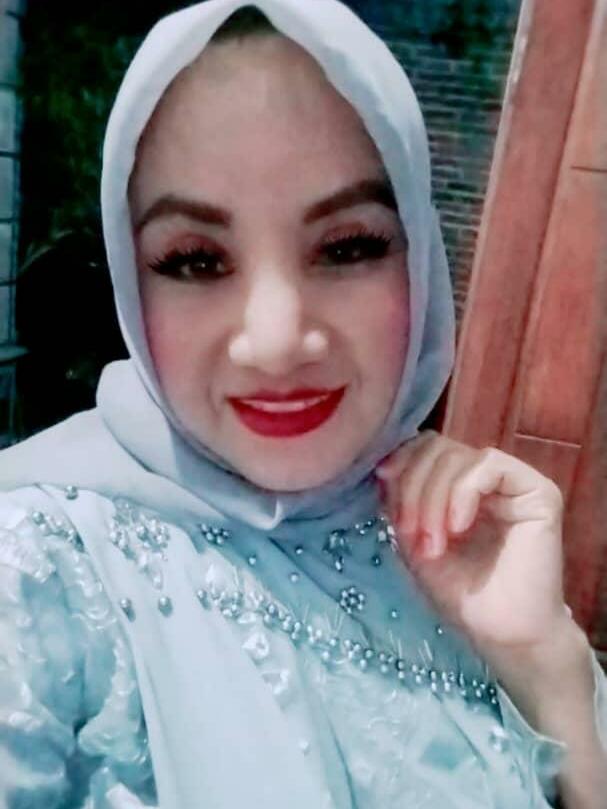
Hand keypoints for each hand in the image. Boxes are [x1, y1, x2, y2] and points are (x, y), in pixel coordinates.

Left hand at [376, 430, 568, 656]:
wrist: (501, 634)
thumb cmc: (460, 593)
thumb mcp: (414, 541)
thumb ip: (400, 502)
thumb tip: (384, 466)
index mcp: (457, 485)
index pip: (426, 448)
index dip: (401, 460)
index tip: (382, 484)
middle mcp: (485, 477)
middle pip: (437, 447)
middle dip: (413, 486)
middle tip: (407, 532)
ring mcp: (513, 481)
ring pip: (458, 456)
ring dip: (432, 498)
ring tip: (432, 544)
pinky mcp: (538, 491)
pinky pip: (488, 466)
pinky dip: (462, 493)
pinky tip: (458, 528)